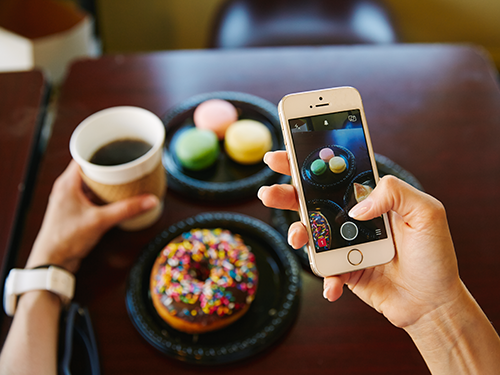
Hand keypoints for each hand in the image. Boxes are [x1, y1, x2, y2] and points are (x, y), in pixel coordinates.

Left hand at [26, 160, 158, 272]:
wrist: (53, 261)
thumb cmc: (66, 239)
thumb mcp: (100, 221)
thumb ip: (126, 210)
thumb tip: (149, 200)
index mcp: (67, 182)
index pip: (84, 156)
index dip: (100, 150)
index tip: (117, 147)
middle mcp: (67, 187)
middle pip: (90, 168)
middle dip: (108, 165)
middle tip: (126, 163)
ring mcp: (70, 199)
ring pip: (91, 182)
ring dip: (106, 180)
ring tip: (125, 177)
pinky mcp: (75, 209)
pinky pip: (91, 194)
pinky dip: (103, 193)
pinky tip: (116, 196)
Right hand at [258, 151, 463, 328]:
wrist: (432, 302)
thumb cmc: (434, 255)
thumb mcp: (427, 213)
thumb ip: (395, 193)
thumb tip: (355, 206)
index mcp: (370, 198)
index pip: (335, 174)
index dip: (308, 162)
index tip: (284, 154)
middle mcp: (352, 218)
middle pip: (311, 199)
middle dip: (286, 193)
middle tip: (267, 191)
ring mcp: (344, 244)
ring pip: (310, 233)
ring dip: (297, 233)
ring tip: (298, 238)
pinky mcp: (342, 270)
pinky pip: (324, 270)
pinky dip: (326, 278)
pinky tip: (334, 284)